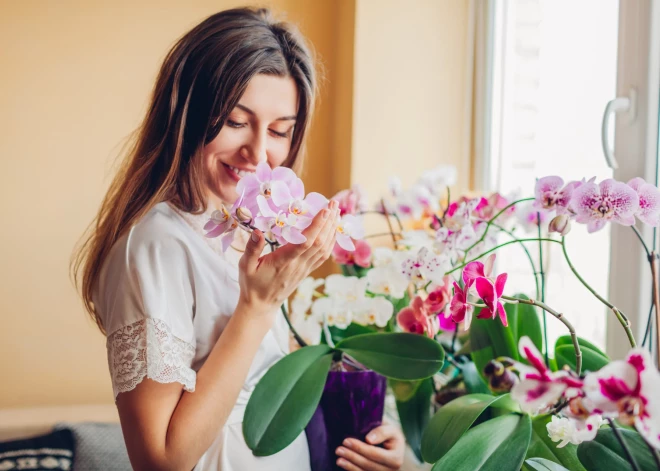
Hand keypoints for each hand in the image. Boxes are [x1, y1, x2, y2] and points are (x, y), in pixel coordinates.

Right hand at [237, 200, 338, 317]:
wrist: (261, 305)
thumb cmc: (252, 284)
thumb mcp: (245, 266)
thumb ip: (252, 249)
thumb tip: (257, 231)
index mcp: (284, 261)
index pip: (305, 242)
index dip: (317, 226)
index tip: (325, 210)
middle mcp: (298, 265)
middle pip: (320, 242)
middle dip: (329, 221)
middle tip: (334, 203)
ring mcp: (305, 268)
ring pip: (324, 248)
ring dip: (332, 229)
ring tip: (337, 212)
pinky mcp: (307, 271)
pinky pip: (323, 255)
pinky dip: (331, 241)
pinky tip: (333, 230)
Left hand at [335, 424, 404, 470]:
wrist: (393, 446)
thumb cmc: (390, 435)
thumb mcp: (391, 429)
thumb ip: (382, 432)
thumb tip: (368, 440)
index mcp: (396, 458)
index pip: (375, 454)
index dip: (360, 448)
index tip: (346, 441)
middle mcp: (391, 470)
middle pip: (368, 465)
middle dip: (352, 457)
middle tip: (338, 450)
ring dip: (350, 466)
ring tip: (339, 459)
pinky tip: (344, 466)